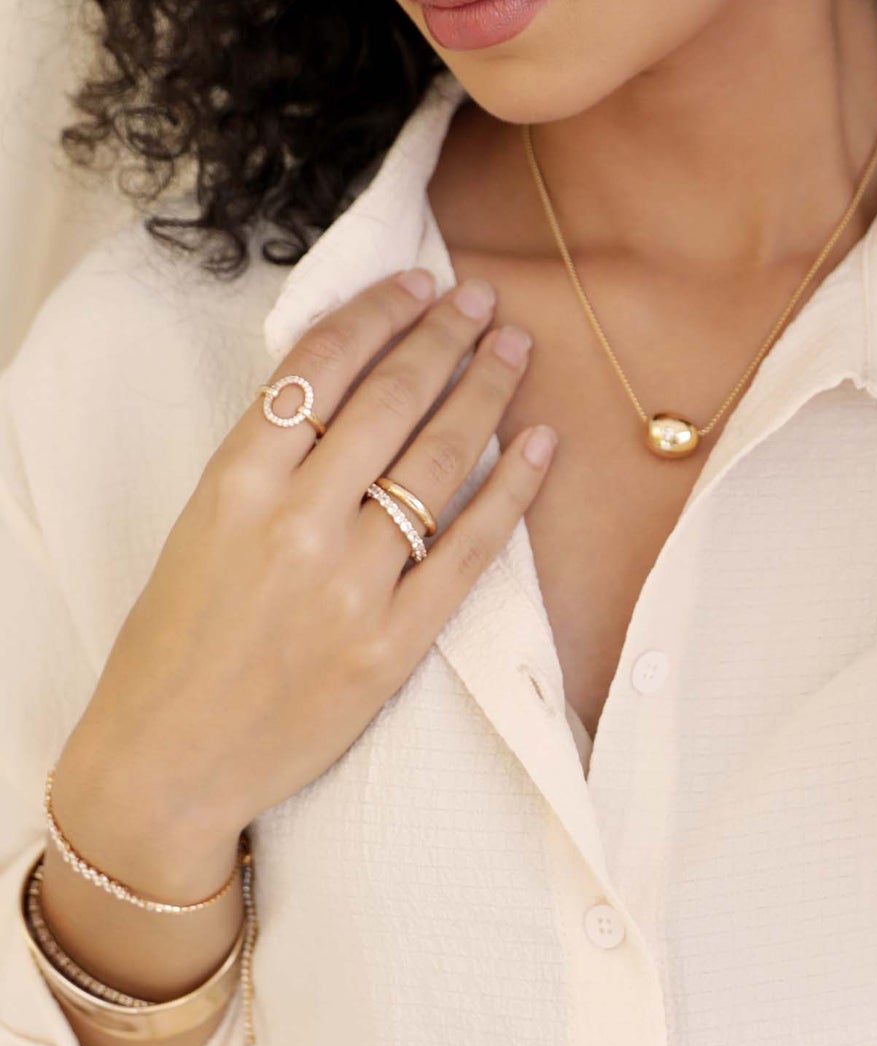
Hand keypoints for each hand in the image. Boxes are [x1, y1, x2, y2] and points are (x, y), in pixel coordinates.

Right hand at [54, 271, 556, 852]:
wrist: (168, 763)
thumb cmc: (178, 639)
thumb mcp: (202, 524)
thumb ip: (270, 458)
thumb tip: (352, 379)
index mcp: (235, 482)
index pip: (320, 367)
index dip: (378, 312)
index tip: (419, 282)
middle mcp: (294, 522)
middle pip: (390, 400)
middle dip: (444, 337)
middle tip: (483, 300)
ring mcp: (349, 584)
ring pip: (437, 462)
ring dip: (485, 393)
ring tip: (513, 350)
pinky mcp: (391, 644)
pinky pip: (469, 551)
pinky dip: (511, 491)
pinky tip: (539, 445)